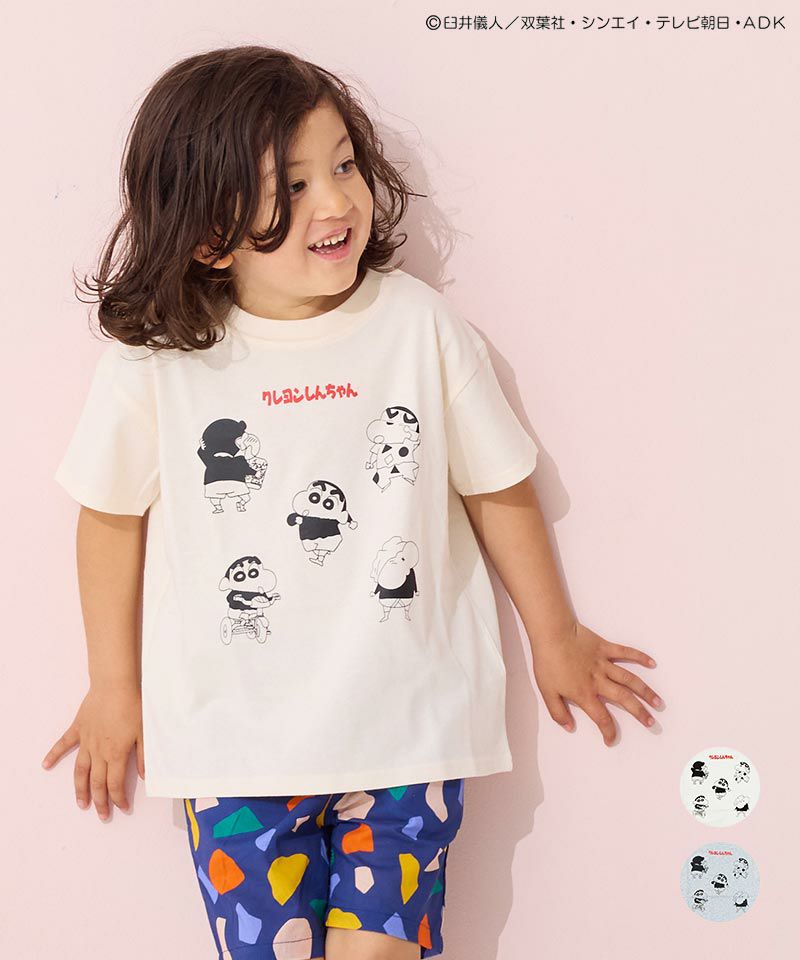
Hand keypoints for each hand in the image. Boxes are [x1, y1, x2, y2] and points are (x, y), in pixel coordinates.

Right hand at [40, 682, 144, 819]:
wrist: (115, 686)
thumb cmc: (133, 706)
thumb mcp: (145, 733)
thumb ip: (143, 756)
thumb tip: (144, 776)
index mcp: (116, 754)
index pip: (115, 784)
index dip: (118, 799)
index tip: (122, 808)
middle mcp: (99, 752)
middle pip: (97, 783)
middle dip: (100, 802)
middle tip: (102, 815)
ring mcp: (86, 741)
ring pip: (80, 771)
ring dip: (80, 789)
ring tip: (81, 803)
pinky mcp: (78, 728)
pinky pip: (64, 744)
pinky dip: (54, 755)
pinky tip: (46, 765)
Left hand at [532, 621, 661, 745]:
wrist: (552, 634)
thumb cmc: (547, 663)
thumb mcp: (546, 692)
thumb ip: (558, 713)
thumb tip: (570, 727)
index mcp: (585, 693)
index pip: (601, 718)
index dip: (608, 732)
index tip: (611, 740)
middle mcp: (599, 681)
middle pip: (624, 699)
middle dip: (639, 713)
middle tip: (652, 723)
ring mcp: (604, 663)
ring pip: (630, 679)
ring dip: (645, 691)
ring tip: (658, 702)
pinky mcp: (605, 648)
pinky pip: (625, 652)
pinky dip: (639, 656)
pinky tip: (652, 663)